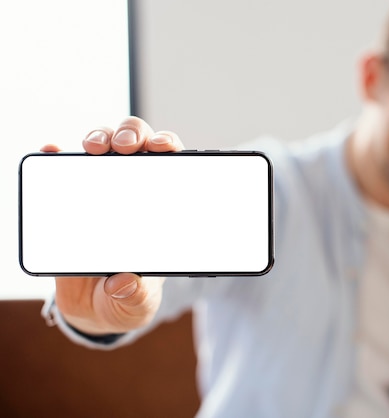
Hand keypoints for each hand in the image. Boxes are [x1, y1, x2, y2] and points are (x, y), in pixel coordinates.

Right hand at [45, 116, 183, 334]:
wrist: (94, 309)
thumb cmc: (127, 297)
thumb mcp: (136, 301)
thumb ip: (135, 294)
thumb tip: (123, 282)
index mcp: (159, 209)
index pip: (170, 167)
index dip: (168, 148)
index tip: (163, 147)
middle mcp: (133, 192)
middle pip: (137, 146)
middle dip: (133, 134)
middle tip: (126, 146)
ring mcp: (101, 193)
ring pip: (103, 149)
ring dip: (100, 138)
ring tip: (93, 147)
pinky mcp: (70, 202)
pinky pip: (63, 172)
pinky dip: (57, 158)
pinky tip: (53, 152)